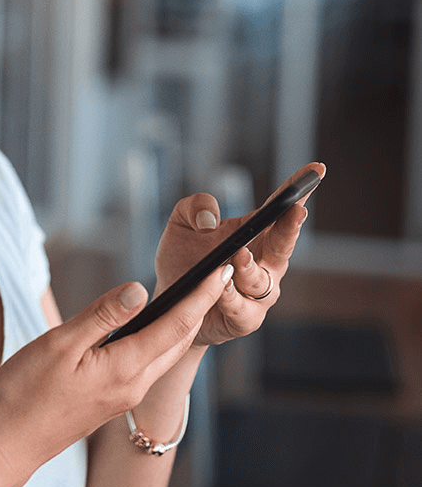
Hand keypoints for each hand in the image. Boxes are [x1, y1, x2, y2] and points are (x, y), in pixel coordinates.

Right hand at [0, 263, 233, 486]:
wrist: (10, 444)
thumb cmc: (27, 393)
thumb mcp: (60, 344)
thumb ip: (103, 316)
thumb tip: (140, 289)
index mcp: (125, 368)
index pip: (177, 325)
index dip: (202, 295)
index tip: (223, 269)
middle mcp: (134, 384)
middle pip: (179, 340)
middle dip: (201, 307)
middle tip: (217, 274)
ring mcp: (124, 395)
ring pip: (165, 353)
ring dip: (183, 324)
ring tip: (193, 295)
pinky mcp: (112, 399)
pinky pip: (148, 363)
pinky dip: (160, 338)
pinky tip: (151, 325)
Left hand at [153, 163, 325, 347]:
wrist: (170, 303)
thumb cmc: (182, 259)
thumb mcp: (181, 223)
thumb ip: (194, 207)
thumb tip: (210, 220)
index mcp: (255, 234)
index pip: (280, 208)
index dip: (299, 189)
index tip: (316, 168)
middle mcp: (265, 262)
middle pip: (284, 243)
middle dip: (292, 226)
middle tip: (297, 209)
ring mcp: (258, 292)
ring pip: (262, 280)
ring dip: (251, 267)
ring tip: (238, 256)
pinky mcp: (245, 318)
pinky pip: (242, 309)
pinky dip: (232, 297)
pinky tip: (221, 286)